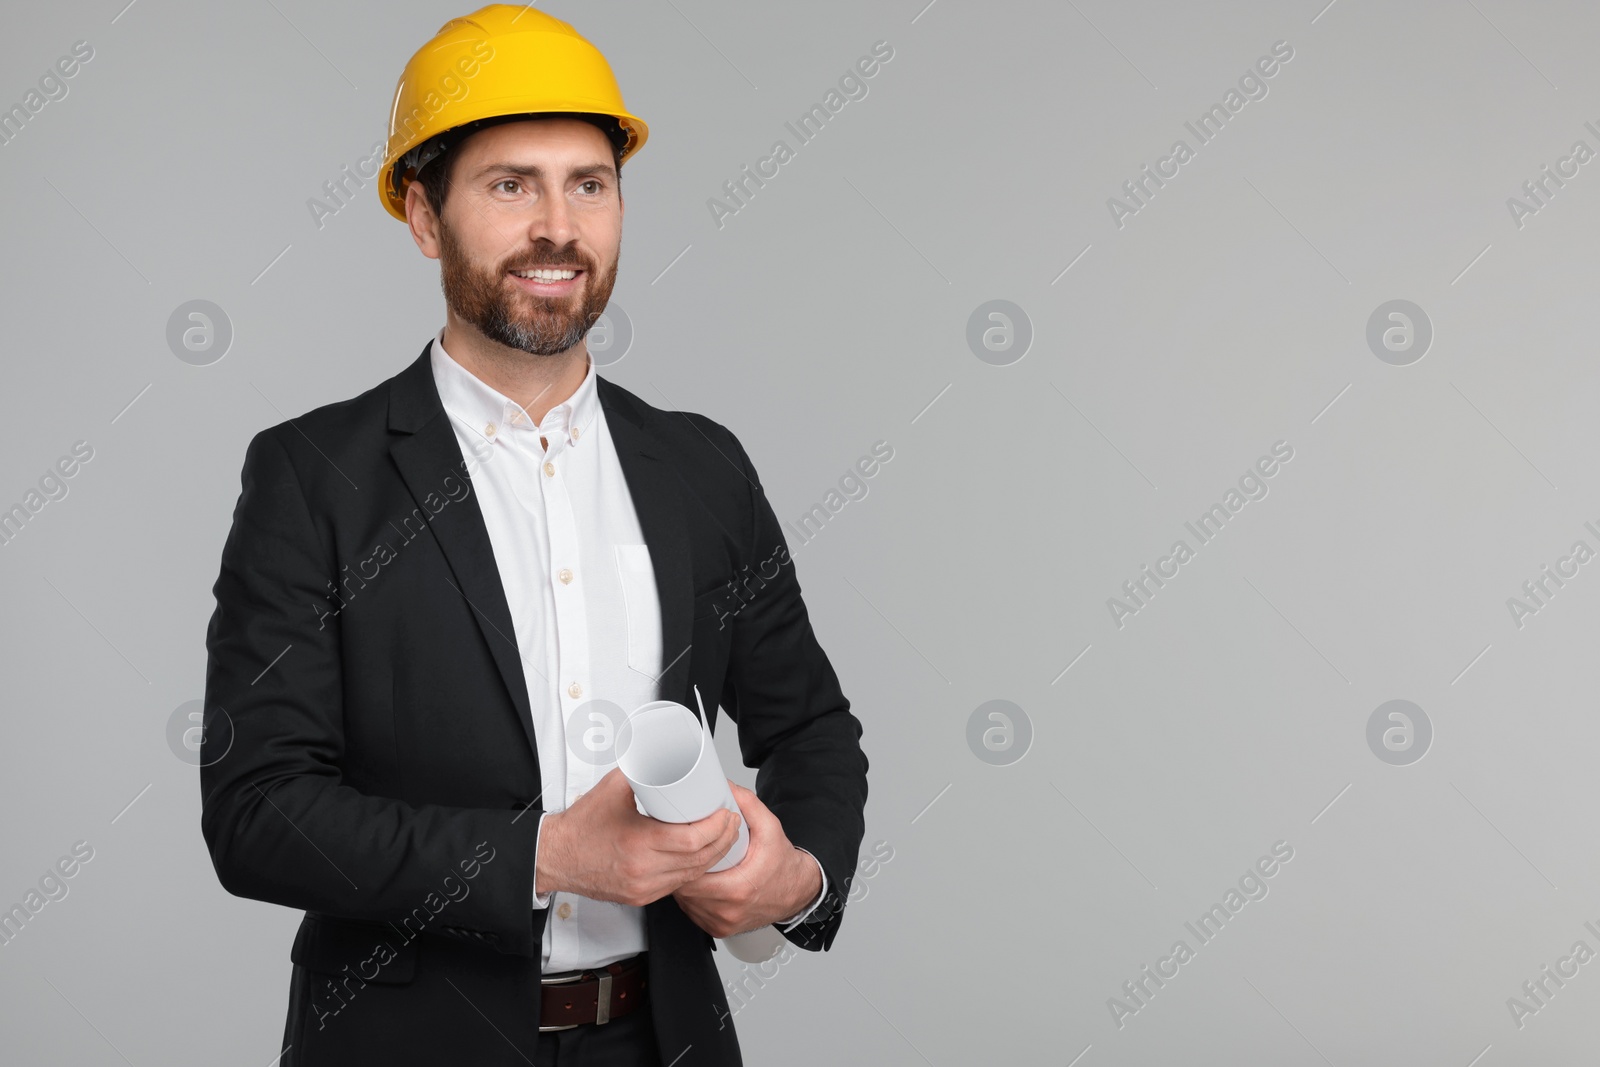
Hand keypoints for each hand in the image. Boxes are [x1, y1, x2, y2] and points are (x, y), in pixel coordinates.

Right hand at [535, 767, 742, 907]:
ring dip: (712, 858)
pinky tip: (700, 858)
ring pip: (691, 877)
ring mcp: (643, 887)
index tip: (725, 814)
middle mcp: (643, 869)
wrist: (556, 857)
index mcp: (638, 842)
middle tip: (731, 823)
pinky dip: (693, 871)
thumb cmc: (580, 826)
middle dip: (722, 841)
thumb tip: (662, 754)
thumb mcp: (613, 788)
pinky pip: (677, 886)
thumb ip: (641, 769)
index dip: (716, 828)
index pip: (692, 841)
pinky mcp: (640, 897)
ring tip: (722, 838)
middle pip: (699, 860)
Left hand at [671, 781, 821, 937]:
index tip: (684, 848)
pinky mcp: (720, 930)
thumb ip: (748, 804)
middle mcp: (729, 911)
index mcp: (739, 888)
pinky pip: (694, 913)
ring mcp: (723, 923)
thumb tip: (726, 787)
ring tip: (692, 867)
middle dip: (682, 870)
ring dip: (686, 885)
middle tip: (685, 854)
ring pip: (686, 903)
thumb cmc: (782, 864)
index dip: (683, 861)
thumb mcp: (770, 828)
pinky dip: (693, 899)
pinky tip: (700, 884)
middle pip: (685, 891)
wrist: (797, 891)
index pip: (692, 878)